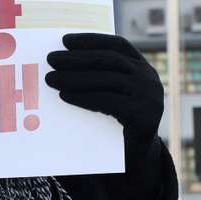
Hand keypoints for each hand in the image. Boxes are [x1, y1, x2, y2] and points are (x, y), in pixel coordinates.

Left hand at [46, 33, 164, 199]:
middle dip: (77, 58)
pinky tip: (64, 96)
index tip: (65, 40)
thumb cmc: (118, 123)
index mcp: (143, 68)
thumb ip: (99, 78)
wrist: (138, 160)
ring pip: (107, 79)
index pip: (117, 45)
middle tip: (51, 59)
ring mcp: (150, 96)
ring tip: (50, 79)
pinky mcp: (144, 116)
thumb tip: (62, 62)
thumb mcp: (113, 95)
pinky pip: (108, 102)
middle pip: (109, 60)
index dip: (92, 40)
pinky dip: (84, 97)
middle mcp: (149, 78)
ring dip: (75, 77)